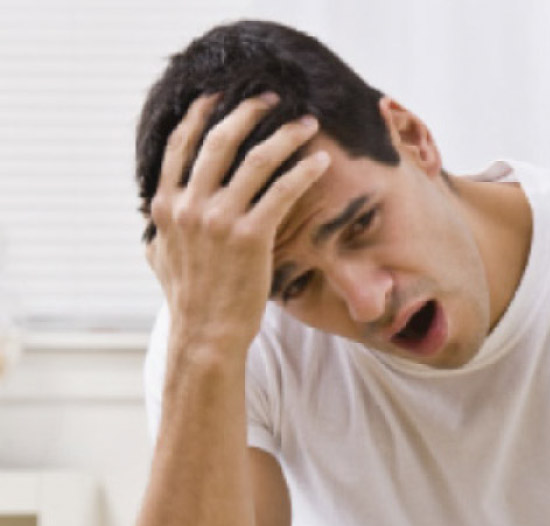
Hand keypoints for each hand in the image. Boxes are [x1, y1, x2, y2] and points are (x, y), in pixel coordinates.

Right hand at [146, 92, 328, 357]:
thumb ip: (159, 231)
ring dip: (285, 135)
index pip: (180, 144)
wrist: (206, 333)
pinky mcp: (250, 236)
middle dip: (249, 111)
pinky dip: (304, 172)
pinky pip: (282, 192)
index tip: (220, 96)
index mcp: (166, 204)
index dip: (201, 114)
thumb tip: (154, 223)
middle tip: (272, 98)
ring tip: (307, 123)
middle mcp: (189, 205)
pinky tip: (321, 163)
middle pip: (220, 140)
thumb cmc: (187, 299)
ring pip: (256, 160)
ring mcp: (219, 219)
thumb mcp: (159, 258)